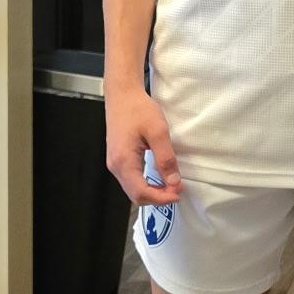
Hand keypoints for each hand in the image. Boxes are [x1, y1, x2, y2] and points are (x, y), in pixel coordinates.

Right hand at [106, 88, 181, 205]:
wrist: (122, 95)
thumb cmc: (137, 109)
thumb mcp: (158, 132)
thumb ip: (166, 159)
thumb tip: (173, 182)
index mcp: (123, 161)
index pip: (141, 192)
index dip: (161, 198)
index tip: (178, 193)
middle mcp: (115, 166)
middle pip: (135, 195)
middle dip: (157, 197)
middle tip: (177, 189)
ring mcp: (115, 163)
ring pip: (133, 189)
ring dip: (152, 192)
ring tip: (171, 185)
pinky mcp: (118, 159)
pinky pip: (131, 180)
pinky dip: (146, 184)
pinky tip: (159, 178)